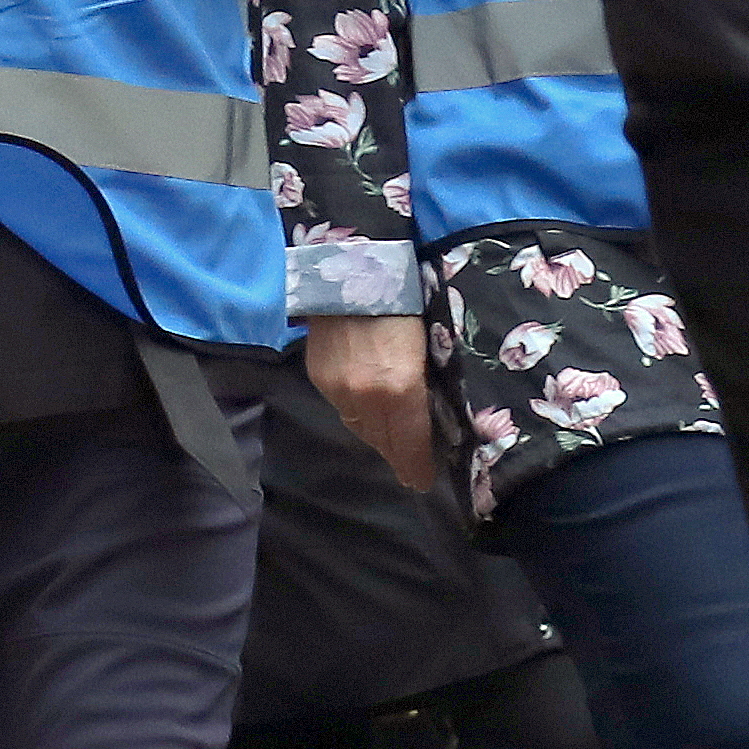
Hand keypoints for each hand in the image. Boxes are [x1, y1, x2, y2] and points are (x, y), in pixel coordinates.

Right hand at [305, 316, 447, 497]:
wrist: (352, 266)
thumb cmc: (405, 301)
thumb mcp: (429, 346)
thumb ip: (425, 386)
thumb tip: (429, 417)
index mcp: (401, 389)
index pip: (409, 446)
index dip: (417, 468)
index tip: (422, 481)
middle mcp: (366, 398)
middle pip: (383, 443)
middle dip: (398, 452)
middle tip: (410, 459)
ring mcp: (338, 389)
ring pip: (359, 428)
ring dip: (376, 432)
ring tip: (389, 431)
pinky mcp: (319, 378)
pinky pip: (341, 408)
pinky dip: (356, 410)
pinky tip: (366, 400)